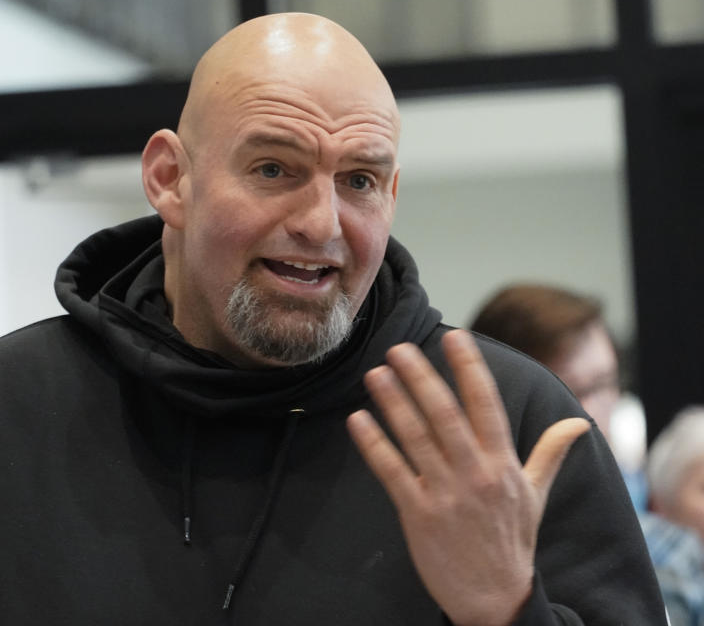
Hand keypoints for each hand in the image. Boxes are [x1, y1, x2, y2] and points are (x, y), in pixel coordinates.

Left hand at [346, 330, 588, 625]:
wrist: (496, 599)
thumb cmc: (513, 541)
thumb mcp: (536, 495)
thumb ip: (550, 453)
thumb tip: (580, 424)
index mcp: (503, 464)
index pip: (487, 405)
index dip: (470, 369)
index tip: (455, 337)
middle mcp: (476, 474)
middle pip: (446, 415)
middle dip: (421, 378)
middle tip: (399, 348)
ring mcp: (446, 494)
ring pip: (416, 439)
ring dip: (394, 403)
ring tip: (376, 373)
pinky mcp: (419, 515)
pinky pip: (392, 472)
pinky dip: (374, 444)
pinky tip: (358, 419)